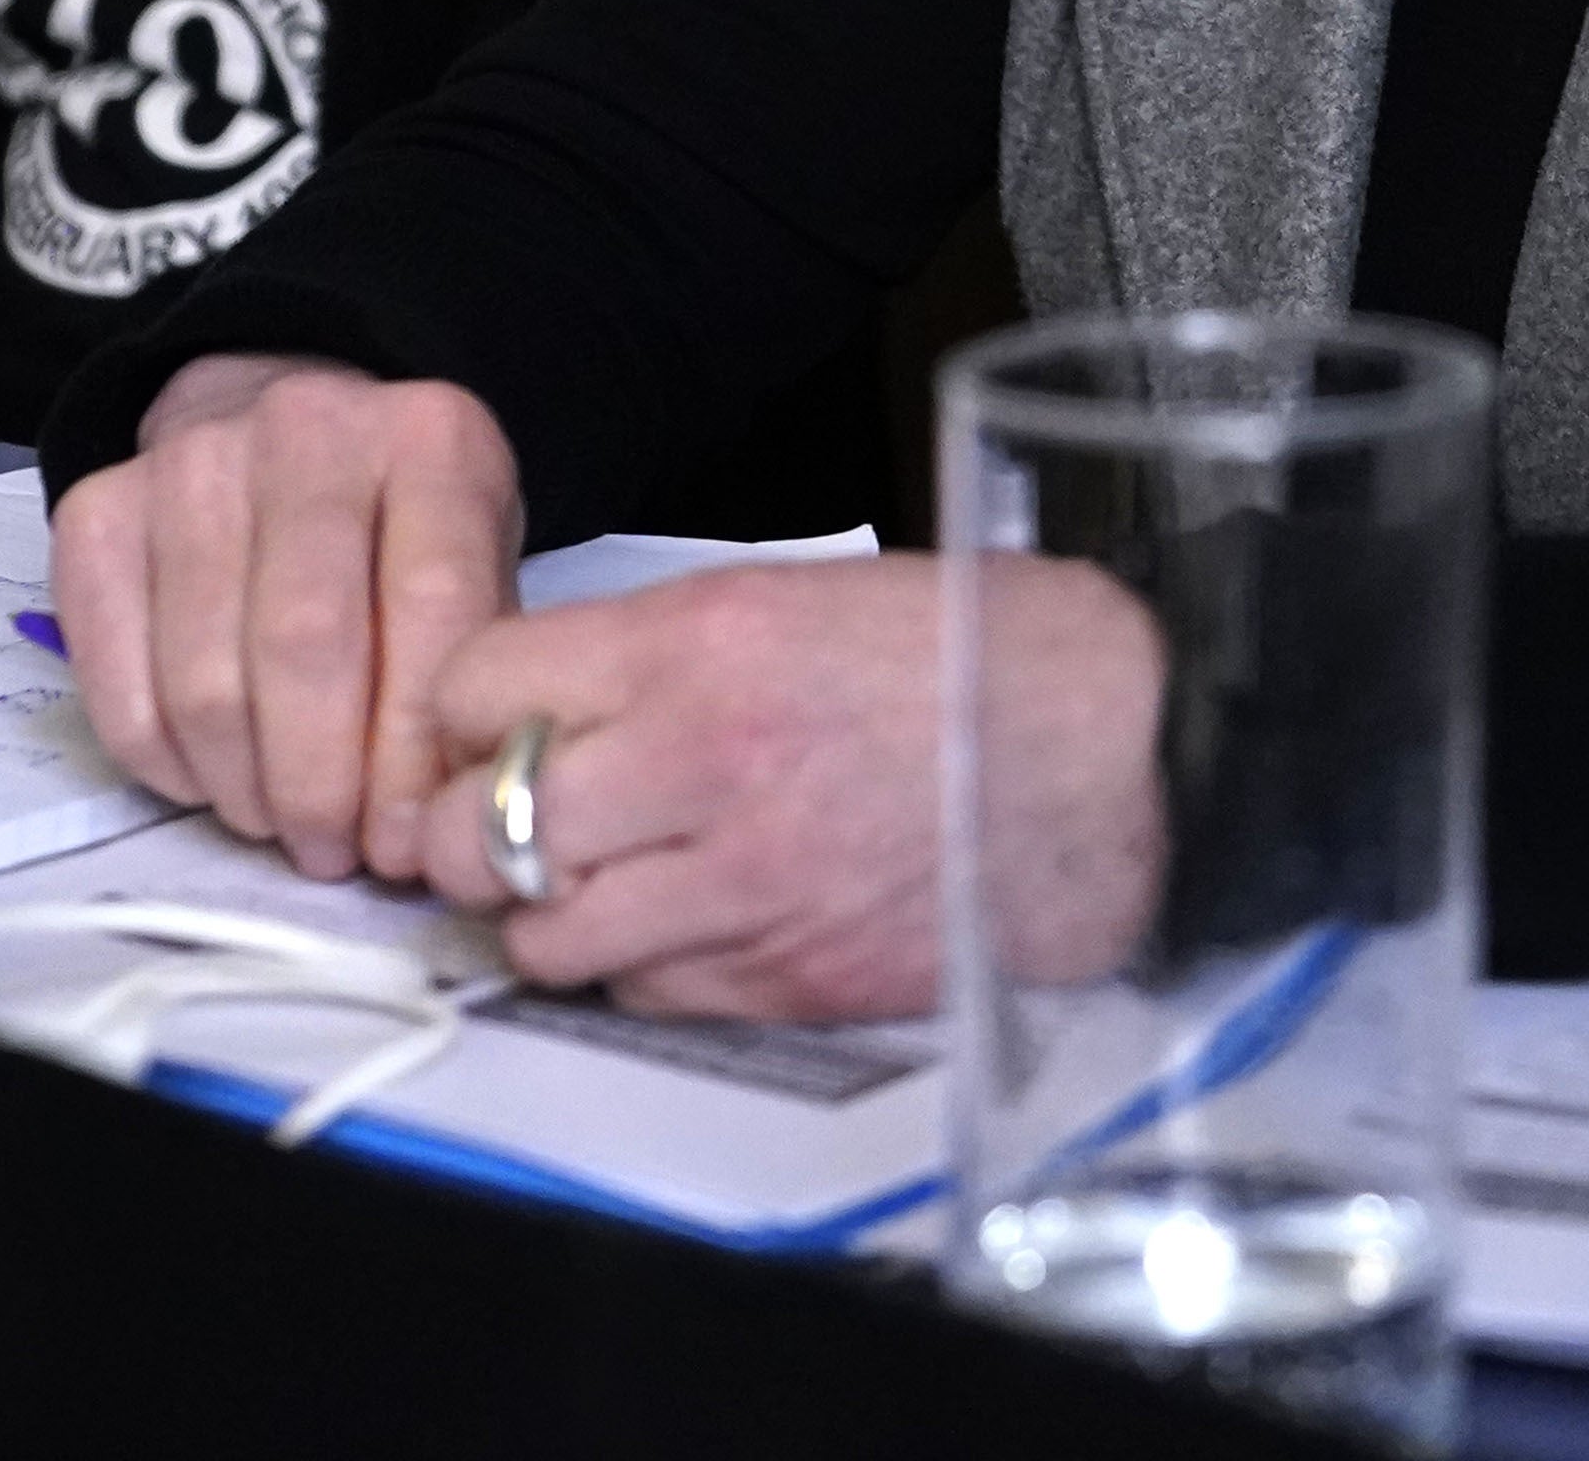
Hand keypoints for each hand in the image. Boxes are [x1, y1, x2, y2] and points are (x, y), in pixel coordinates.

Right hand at [49, 350, 521, 882]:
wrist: (282, 430)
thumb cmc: (396, 521)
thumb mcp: (475, 556)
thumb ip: (464, 667)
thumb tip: (440, 818)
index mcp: (429, 438)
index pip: (430, 605)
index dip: (413, 746)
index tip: (403, 841)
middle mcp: (306, 430)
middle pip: (303, 645)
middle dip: (318, 785)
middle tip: (330, 851)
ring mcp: (189, 465)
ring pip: (205, 678)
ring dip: (243, 787)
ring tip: (278, 823)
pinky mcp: (96, 513)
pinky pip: (119, 685)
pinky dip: (165, 765)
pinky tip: (211, 780)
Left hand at [410, 553, 1165, 1023]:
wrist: (1124, 756)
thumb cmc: (985, 656)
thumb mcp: (805, 595)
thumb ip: (669, 650)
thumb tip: (559, 701)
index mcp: (699, 645)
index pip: (475, 687)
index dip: (464, 711)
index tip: (483, 724)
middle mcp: (696, 767)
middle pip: (473, 831)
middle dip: (469, 830)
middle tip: (499, 820)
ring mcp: (737, 887)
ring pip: (542, 935)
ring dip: (545, 912)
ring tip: (593, 879)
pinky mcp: (783, 979)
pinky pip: (641, 994)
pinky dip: (639, 967)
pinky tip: (686, 921)